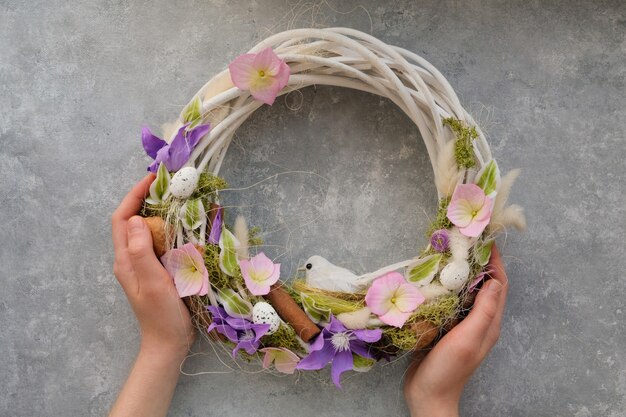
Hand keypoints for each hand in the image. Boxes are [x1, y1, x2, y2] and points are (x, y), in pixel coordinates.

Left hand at [111, 174, 195, 358]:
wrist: (169, 343)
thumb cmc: (161, 315)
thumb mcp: (152, 282)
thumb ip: (141, 252)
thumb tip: (136, 220)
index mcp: (125, 260)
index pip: (122, 219)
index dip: (134, 196)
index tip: (153, 179)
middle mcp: (131, 258)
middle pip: (133, 221)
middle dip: (147, 199)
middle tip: (170, 185)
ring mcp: (145, 265)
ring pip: (148, 230)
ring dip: (161, 212)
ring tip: (179, 199)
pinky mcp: (158, 270)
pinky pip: (161, 242)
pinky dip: (172, 228)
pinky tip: (187, 225)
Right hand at [403, 245, 508, 416]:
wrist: (428, 395)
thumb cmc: (449, 369)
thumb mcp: (468, 338)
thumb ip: (483, 311)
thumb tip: (494, 281)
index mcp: (489, 323)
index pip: (498, 285)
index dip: (495, 262)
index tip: (485, 239)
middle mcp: (479, 322)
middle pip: (485, 286)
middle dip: (479, 263)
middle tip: (465, 241)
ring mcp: (463, 326)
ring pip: (468, 293)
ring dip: (463, 273)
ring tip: (450, 254)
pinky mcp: (446, 329)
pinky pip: (451, 302)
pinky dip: (447, 287)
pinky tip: (434, 279)